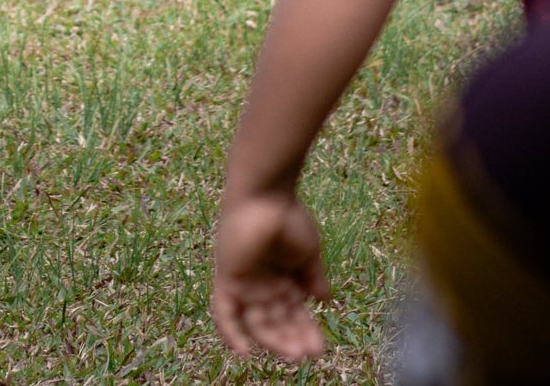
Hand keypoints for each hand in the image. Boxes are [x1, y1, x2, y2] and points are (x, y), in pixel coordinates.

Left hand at [210, 191, 331, 361]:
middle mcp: (263, 285)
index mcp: (283, 280)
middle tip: (310, 352)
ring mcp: (246, 284)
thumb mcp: (308, 253)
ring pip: (257, 323)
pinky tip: (243, 353)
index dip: (306, 332)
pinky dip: (231, 333)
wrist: (267, 196)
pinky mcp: (229, 279)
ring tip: (294, 352)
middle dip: (293, 339)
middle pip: (276, 322)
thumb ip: (313, 278)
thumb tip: (325, 300)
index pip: (293, 315)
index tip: (320, 346)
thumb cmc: (288, 218)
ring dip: (274, 340)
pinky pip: (224, 312)